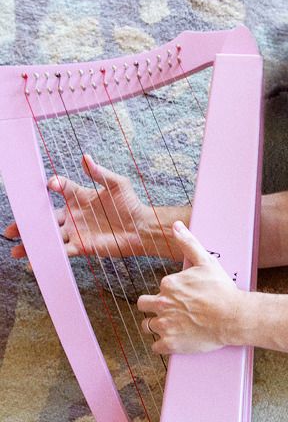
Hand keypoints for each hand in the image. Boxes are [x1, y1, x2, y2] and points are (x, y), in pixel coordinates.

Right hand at [4, 154, 153, 258]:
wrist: (141, 228)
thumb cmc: (130, 204)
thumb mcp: (116, 184)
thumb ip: (99, 173)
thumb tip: (86, 158)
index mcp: (79, 197)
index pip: (60, 188)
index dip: (54, 185)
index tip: (50, 186)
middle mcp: (73, 214)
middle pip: (45, 217)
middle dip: (28, 223)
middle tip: (12, 228)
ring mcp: (76, 231)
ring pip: (49, 237)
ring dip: (33, 243)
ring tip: (16, 250)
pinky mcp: (82, 246)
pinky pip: (62, 252)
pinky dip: (50, 257)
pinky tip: (36, 263)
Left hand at [137, 221, 244, 354]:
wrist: (233, 316)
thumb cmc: (221, 290)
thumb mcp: (206, 261)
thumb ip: (188, 243)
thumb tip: (176, 226)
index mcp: (168, 285)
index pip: (157, 289)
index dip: (167, 293)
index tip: (181, 297)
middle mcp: (162, 304)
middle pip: (144, 306)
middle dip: (153, 308)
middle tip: (170, 311)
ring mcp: (165, 325)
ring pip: (147, 327)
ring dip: (157, 326)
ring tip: (173, 325)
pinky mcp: (170, 344)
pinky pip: (155, 347)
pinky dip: (163, 344)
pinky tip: (174, 340)